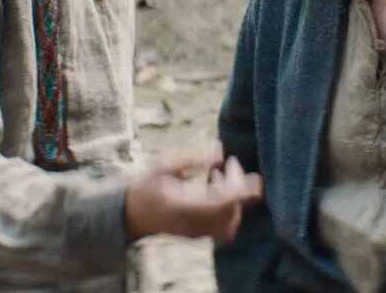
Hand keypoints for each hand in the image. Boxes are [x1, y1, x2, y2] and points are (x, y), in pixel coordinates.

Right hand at [125, 155, 263, 242]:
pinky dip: (227, 206)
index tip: (256, 179)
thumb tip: (221, 151)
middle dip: (237, 186)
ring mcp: (196, 233)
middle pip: (230, 211)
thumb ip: (192, 159)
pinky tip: (214, 186)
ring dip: (233, 197)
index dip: (242, 193)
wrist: (129, 214)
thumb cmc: (144, 186)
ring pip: (230, 221)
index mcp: (183, 207)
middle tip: (230, 162)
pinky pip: (223, 225)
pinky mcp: (198, 234)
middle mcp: (192, 224)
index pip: (221, 204)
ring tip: (219, 174)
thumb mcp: (163, 167)